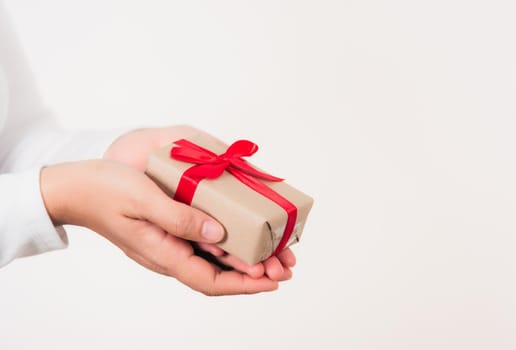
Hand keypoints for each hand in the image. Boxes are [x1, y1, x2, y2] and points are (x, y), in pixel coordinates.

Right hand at [103, 125, 296, 280]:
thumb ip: (181, 218)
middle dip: (252, 276)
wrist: (76, 189)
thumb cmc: (106, 190)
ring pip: (212, 262)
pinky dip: (226, 245)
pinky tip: (240, 236)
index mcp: (163, 253)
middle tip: (283, 267)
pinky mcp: (168, 233)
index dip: (244, 284)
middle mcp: (169, 255)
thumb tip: (219, 234)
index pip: (210, 281)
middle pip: (218, 275)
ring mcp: (168, 246)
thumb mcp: (144, 200)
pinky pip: (203, 246)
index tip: (272, 280)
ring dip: (242, 261)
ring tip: (271, 255)